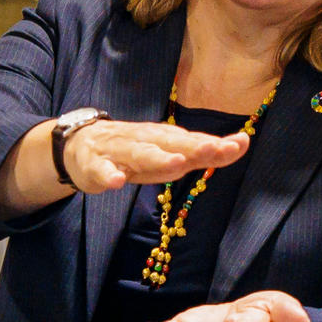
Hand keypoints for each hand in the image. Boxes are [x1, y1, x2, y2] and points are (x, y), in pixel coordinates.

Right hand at [64, 118, 250, 194]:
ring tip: (176, 164)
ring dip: (157, 158)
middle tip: (216, 150)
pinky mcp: (94, 165)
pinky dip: (108, 175)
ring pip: (139, 154)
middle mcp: (145, 141)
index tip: (241, 143)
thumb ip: (198, 154)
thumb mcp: (166, 153)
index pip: (194, 140)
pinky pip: (102, 170)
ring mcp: (119, 152)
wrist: (80, 144)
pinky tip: (116, 182)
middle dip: (194, 147)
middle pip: (171, 143)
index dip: (216, 144)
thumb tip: (238, 147)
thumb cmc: (132, 152)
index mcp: (164, 139)